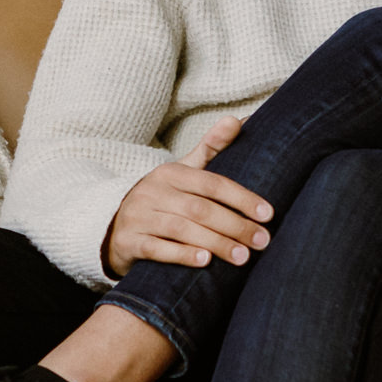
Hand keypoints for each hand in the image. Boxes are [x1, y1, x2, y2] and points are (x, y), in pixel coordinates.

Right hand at [101, 116, 273, 277]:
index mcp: (171, 173)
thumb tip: (239, 119)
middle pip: (200, 208)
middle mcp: (153, 192)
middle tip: (262, 241)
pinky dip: (181, 255)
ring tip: (243, 257)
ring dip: (215, 243)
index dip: (241, 198)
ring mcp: (138, 217)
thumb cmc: (161, 198)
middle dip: (235, 226)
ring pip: (181, 229)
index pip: (212, 183)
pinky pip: (156, 249)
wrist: (114, 224)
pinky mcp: (128, 241)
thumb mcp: (183, 171)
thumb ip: (211, 147)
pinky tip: (205, 261)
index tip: (267, 213)